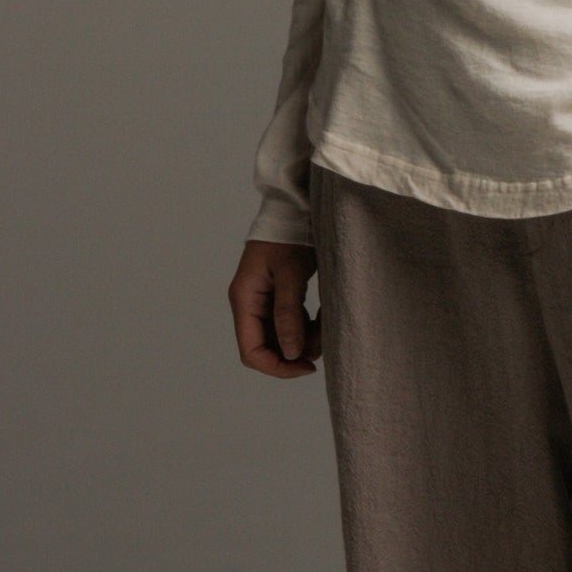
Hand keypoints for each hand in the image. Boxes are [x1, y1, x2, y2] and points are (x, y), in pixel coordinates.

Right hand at [228, 239, 321, 377]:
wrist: (295, 205)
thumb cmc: (290, 235)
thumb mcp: (290, 274)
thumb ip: (288, 314)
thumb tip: (291, 353)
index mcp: (245, 299)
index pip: (251, 351)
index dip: (276, 366)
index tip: (306, 366)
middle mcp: (250, 303)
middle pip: (266, 345)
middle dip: (294, 351)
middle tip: (323, 343)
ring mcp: (264, 299)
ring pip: (281, 335)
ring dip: (303, 338)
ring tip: (326, 327)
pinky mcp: (278, 293)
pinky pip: (289, 320)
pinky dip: (306, 324)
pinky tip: (323, 316)